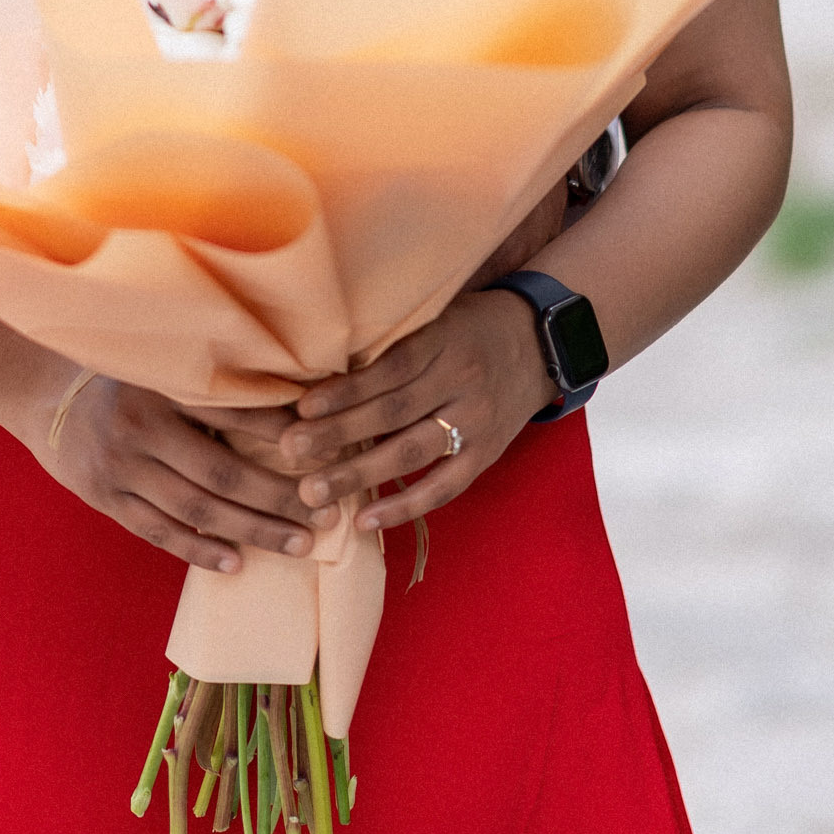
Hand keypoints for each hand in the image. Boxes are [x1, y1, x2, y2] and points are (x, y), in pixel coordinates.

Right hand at [25, 371, 326, 573]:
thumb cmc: (119, 376)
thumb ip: (209, 381)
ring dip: (253, 530)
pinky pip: (159, 532)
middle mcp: (140, 425)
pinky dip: (199, 550)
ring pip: (197, 510)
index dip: (283, 435)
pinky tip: (237, 563)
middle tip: (327, 512)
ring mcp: (119, 466)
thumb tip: (292, 399)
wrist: (39, 394)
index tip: (327, 451)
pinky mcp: (105, 497)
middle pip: (223, 473)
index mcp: (161, 384)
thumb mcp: (159, 364)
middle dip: (280, 497)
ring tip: (299, 543)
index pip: (235, 414)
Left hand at [272, 293, 554, 531]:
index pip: (390, 369)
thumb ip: (393, 337)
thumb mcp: (437, 313)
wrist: (543, 342)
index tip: (301, 407)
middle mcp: (461, 383)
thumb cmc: (471, 324)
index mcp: (444, 342)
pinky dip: (404, 507)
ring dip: (359, 475)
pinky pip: (444, 488)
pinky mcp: (486, 454)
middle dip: (338, 434)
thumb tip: (321, 358)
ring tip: (313, 491)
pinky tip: (364, 519)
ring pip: (412, 453)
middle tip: (290, 450)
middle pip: (394, 413)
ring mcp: (476, 422)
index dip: (346, 390)